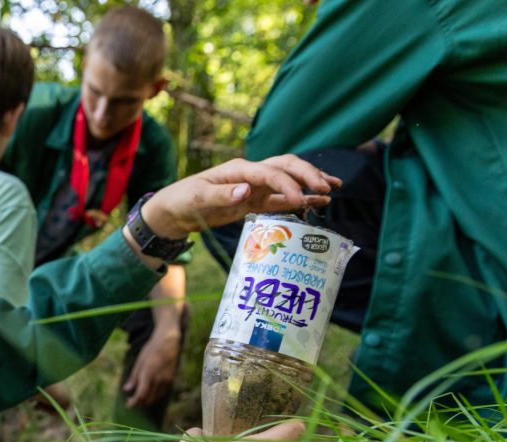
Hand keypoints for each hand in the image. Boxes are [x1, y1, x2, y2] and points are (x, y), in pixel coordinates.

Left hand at [123, 329, 180, 407]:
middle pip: (148, 398)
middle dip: (140, 402)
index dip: (134, 402)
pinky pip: (162, 392)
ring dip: (148, 399)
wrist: (168, 342)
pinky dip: (155, 395)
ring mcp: (167, 380)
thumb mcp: (139, 362)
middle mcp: (159, 380)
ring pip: (156, 397)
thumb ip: (134, 377)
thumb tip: (126, 389)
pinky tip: (150, 391)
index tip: (129, 405)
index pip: (141, 395)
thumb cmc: (151, 350)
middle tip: (132, 400)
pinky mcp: (171, 379)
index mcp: (149, 374)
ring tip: (140, 396)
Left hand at [141, 155, 340, 239]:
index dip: (287, 184)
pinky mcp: (255, 201)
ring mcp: (255, 187)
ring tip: (332, 189)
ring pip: (289, 179)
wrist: (175, 210)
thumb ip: (222, 194)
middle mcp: (251, 175)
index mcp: (239, 169)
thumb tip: (246, 190)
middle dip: (307, 174)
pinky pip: (281, 199)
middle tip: (326, 188)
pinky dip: (300, 199)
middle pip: (286, 167)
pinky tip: (318, 202)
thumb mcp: (197, 197)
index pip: (270, 172)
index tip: (300, 199)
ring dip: (309, 182)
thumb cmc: (183, 199)